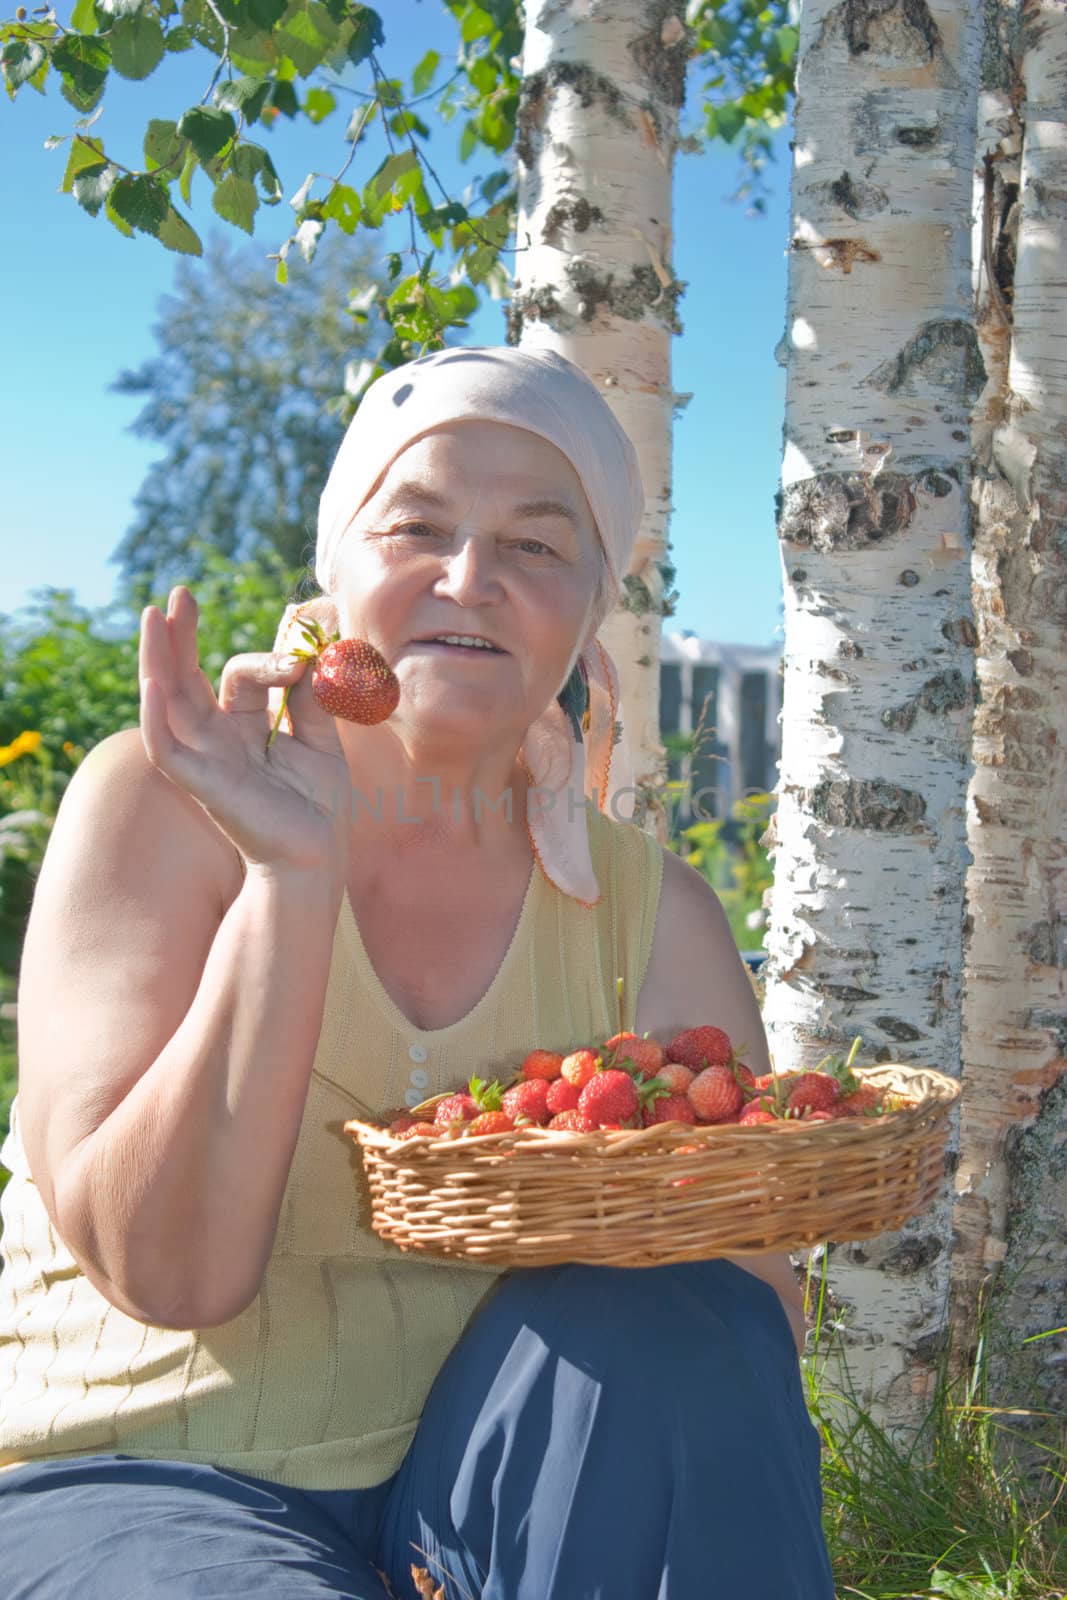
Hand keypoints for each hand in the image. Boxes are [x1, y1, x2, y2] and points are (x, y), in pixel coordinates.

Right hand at [139, 586, 352, 875]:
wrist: (317, 857)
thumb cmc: (319, 808)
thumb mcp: (320, 741)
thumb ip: (310, 699)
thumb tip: (306, 655)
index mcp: (245, 728)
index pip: (242, 676)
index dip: (270, 659)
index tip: (304, 659)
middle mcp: (217, 739)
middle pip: (188, 678)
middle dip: (182, 636)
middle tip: (179, 593)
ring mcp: (204, 759)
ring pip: (167, 701)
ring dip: (157, 658)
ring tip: (152, 615)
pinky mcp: (198, 782)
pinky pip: (163, 746)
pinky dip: (154, 714)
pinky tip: (154, 682)